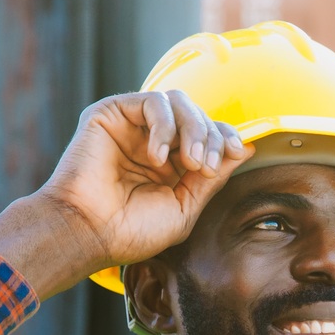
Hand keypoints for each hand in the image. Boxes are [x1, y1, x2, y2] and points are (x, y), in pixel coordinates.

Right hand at [0, 90, 252, 300]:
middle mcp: (153, 141)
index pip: (208, 134)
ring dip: (194, 127)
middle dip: (211, 137)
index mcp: (172, 165)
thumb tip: (246, 149)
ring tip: (190, 160)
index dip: (225, 137)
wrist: (88, 232)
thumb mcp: (185, 207)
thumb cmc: (132, 230)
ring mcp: (132, 126)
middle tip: (205, 167)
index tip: (238, 151)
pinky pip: (152, 101)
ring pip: (178, 101)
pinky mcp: (111, 113)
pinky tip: (157, 157)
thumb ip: (213, 178)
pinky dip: (164, 125)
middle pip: (197, 116)